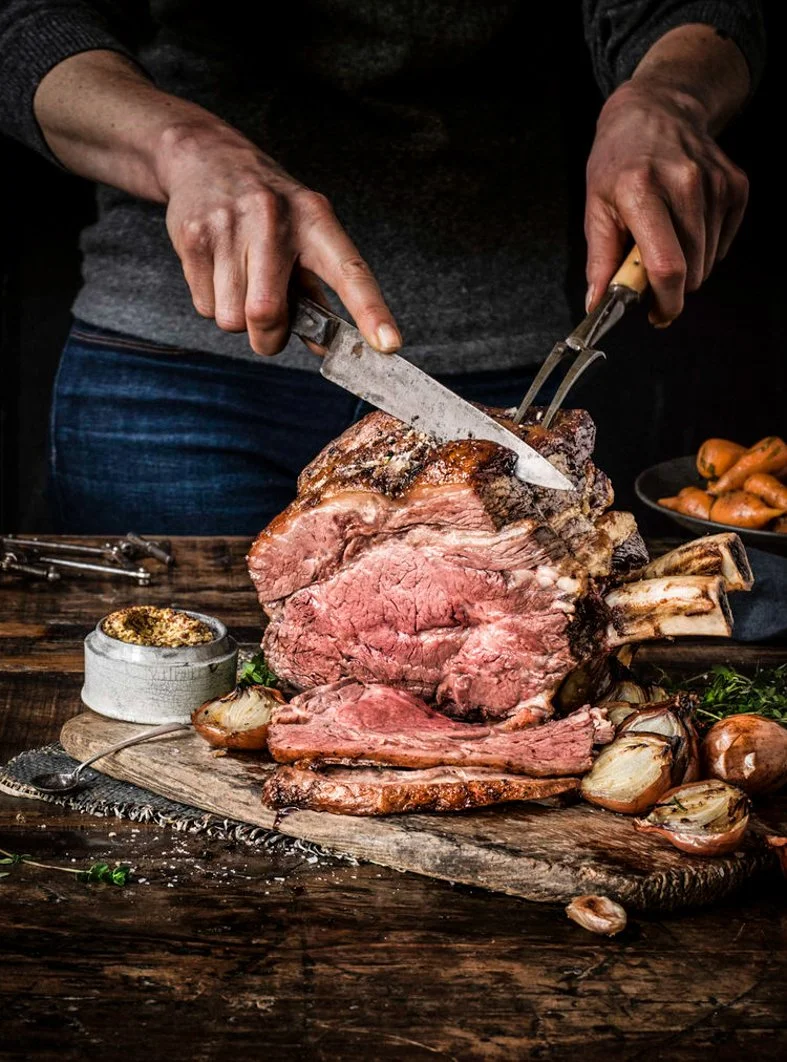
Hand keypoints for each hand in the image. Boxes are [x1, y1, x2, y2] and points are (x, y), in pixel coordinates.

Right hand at [157, 121, 400, 354]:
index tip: (389, 345)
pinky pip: (205, 308)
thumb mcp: (303, 236)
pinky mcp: (194, 238)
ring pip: (232, 319)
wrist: (206, 157)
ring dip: (238, 319)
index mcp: (315, 220)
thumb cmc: (267, 210)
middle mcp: (273, 220)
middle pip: (267, 314)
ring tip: (242, 282)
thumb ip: (316, 293)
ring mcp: (229, 227)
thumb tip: (326, 347)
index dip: (372, 312)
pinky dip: (213, 303)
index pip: (350, 272)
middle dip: (268, 337)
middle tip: (270, 327)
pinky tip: (219, 271)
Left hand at [584, 78, 747, 325]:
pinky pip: (722, 243)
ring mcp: (715, 184)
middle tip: (647, 269)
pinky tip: (684, 223)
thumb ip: (599, 261)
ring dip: (686, 265)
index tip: (657, 315)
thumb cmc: (618, 162)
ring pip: (708, 261)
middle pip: (691, 270)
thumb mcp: (595, 207)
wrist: (657, 110)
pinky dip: (704, 246)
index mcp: (642, 191)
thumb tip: (597, 306)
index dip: (665, 301)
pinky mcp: (736, 186)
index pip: (665, 265)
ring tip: (664, 237)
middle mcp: (684, 184)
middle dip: (670, 286)